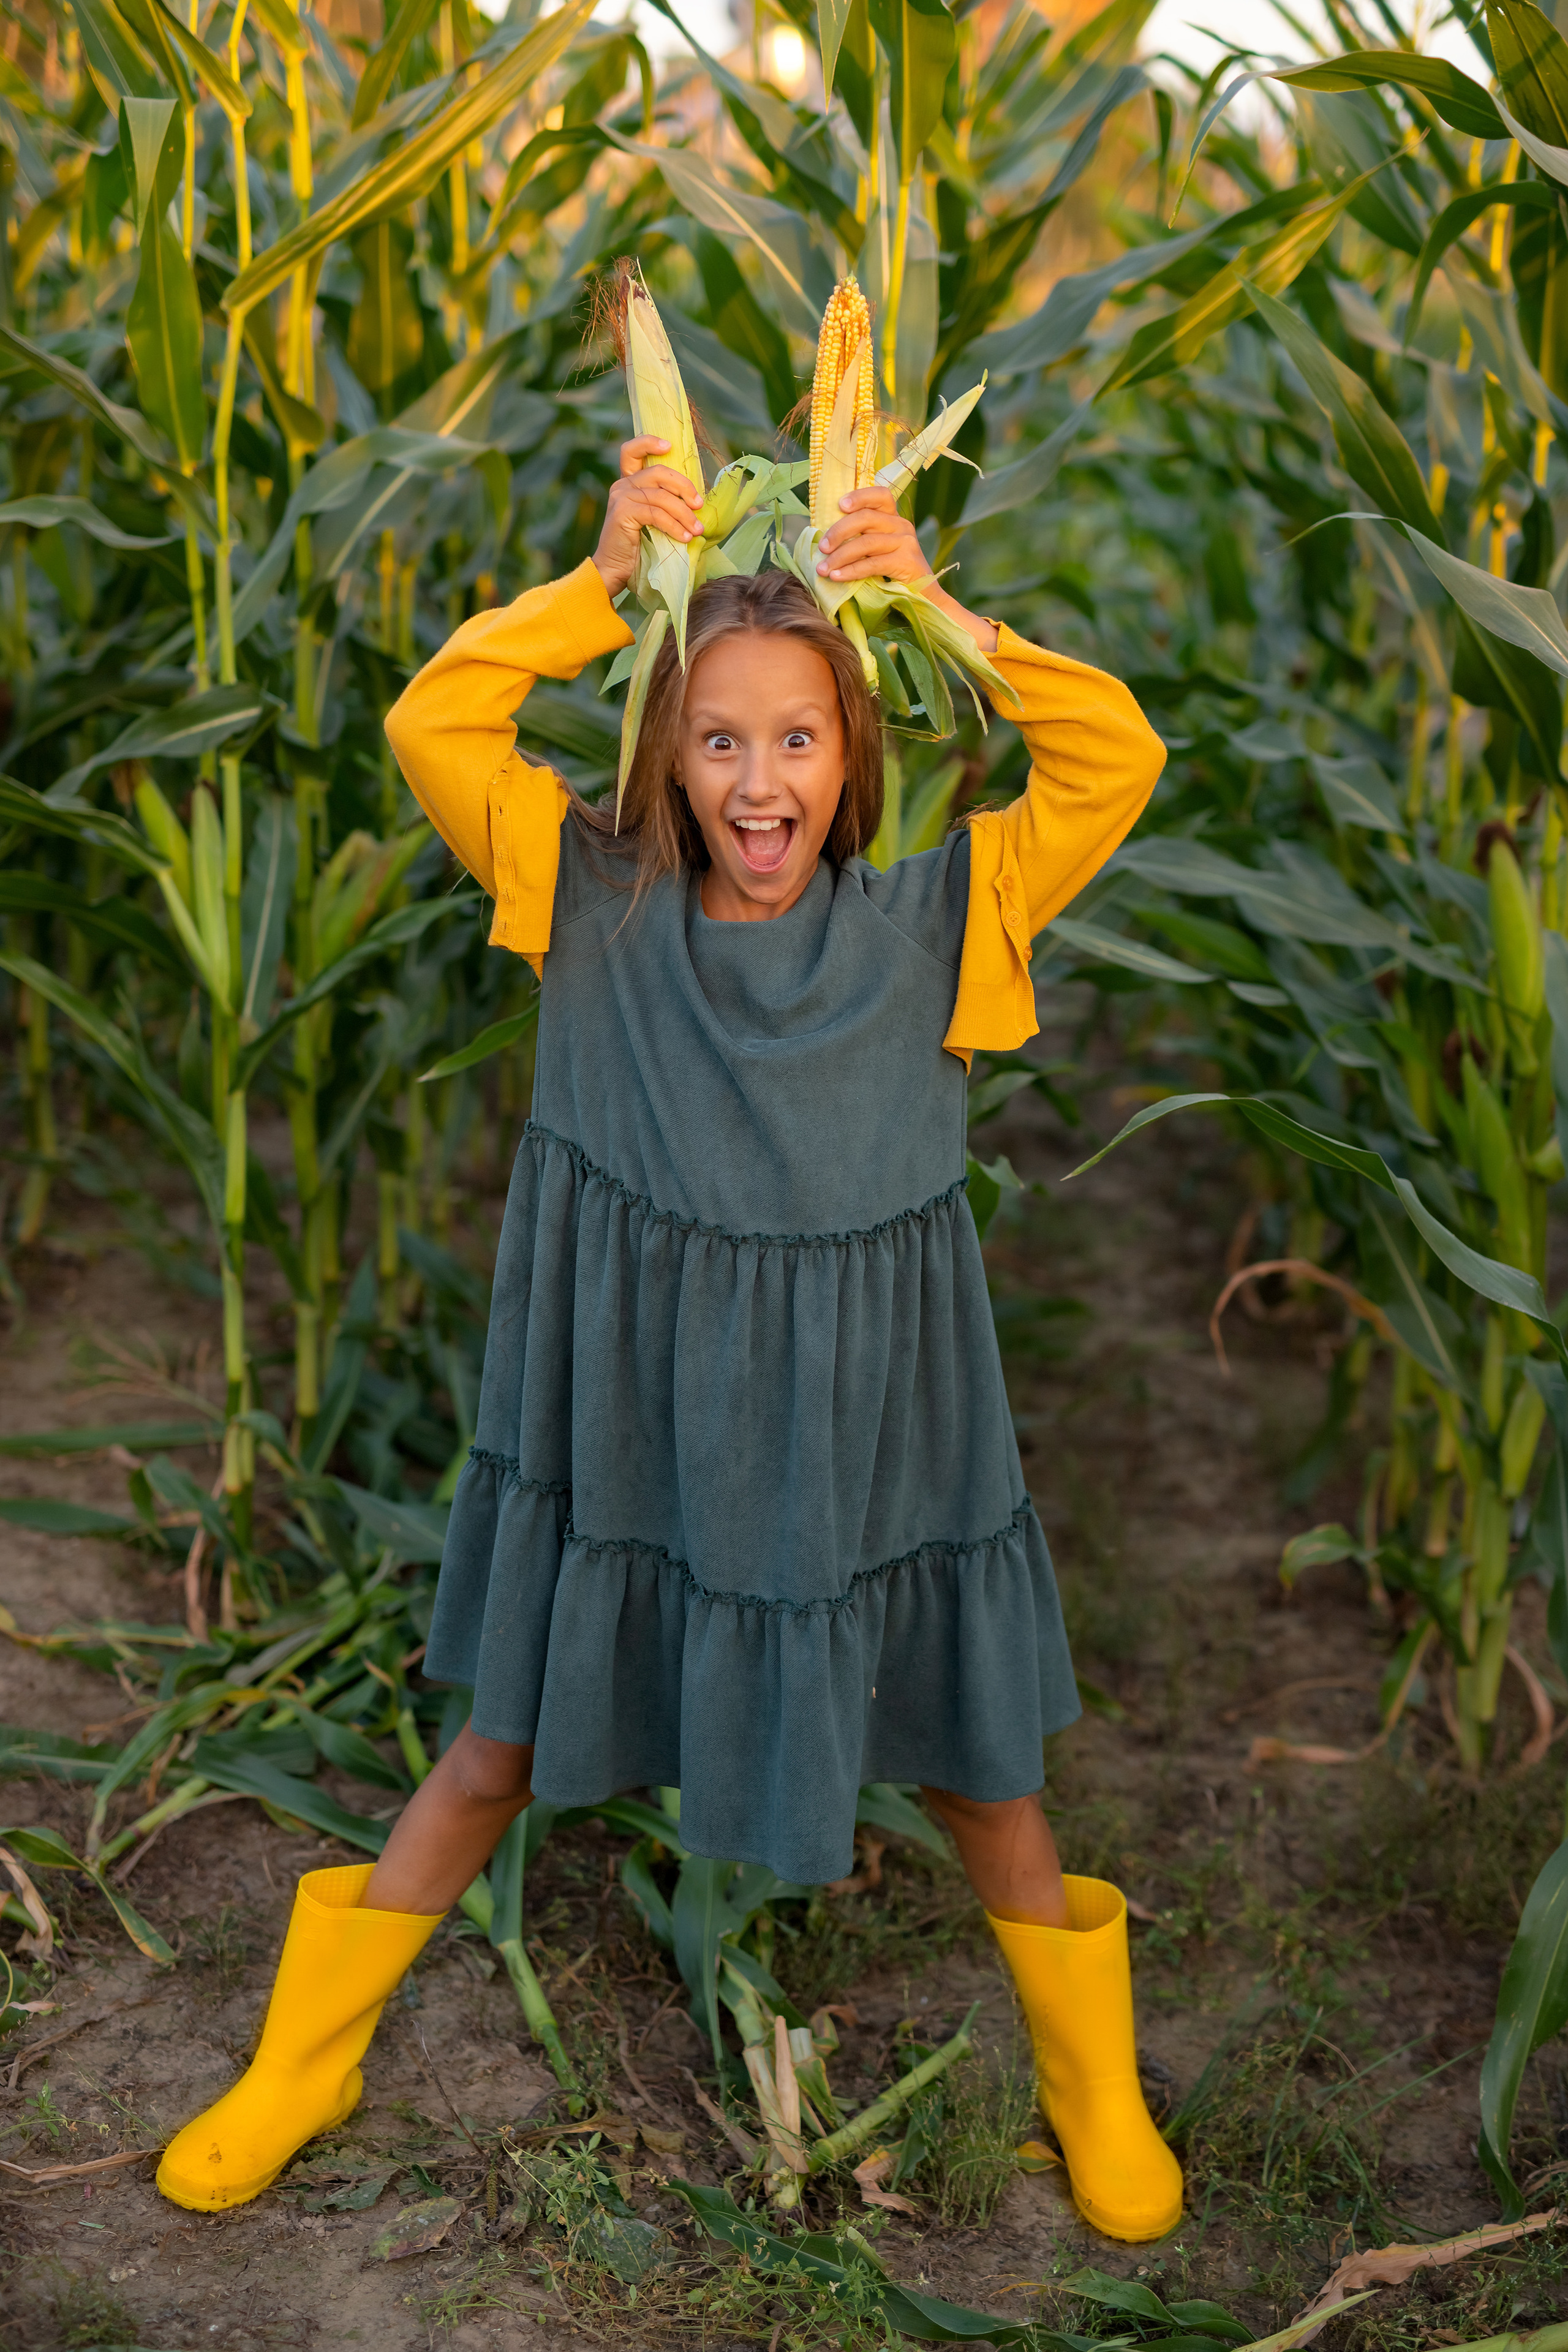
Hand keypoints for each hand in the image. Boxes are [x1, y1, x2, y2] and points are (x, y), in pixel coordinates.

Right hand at [591, 436, 704, 598]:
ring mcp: (621, 498)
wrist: (614, 571)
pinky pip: (656, 513)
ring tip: (697, 530)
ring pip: (661, 496)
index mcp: (628, 483)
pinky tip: (684, 537)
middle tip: (699, 505)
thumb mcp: (653, 520)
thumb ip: (665, 504)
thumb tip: (697, 501)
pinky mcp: (623, 514)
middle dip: (684, 486)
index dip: (649, 442)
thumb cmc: (637, 549)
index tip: (669, 445)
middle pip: (658, 471)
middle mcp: (622, 486)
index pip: (632, 451)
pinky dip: (674, 525)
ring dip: (684, 513)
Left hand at [816, 481, 998, 655]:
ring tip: (822, 569)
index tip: (839, 504)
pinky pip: (872, 564)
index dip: (860, 496)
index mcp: (894, 518)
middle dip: (839, 532)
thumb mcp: (879, 551)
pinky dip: (851, 570)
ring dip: (840, 556)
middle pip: (866, 518)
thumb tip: (826, 540)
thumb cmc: (894, 575)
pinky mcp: (906, 562)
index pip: (880, 495)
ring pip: (866, 542)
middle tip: (821, 547)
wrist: (925, 598)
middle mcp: (902, 525)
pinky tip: (837, 577)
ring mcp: (906, 542)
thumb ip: (863, 538)